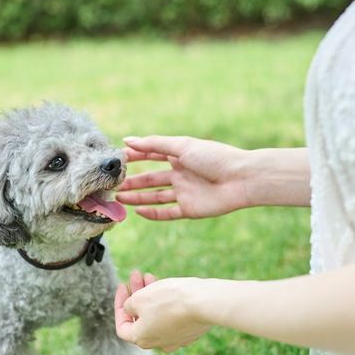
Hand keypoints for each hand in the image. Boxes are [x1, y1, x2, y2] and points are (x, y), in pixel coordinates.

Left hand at [114, 270, 211, 351]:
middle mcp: (157, 343)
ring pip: (156, 315)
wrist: (203, 303)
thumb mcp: (139, 299)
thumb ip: (129, 305)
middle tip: (136, 276)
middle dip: (136, 295)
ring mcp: (175, 338)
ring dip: (151, 296)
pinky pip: (172, 317)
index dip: (119, 305)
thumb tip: (131, 310)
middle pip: (140, 318)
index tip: (123, 286)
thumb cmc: (169, 300)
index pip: (122, 326)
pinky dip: (166, 302)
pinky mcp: (190, 331)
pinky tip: (166, 286)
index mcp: (141, 339)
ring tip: (149, 275)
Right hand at [116, 136, 249, 219]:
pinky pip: (167, 213)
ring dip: (138, 197)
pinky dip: (153, 213)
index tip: (117, 159)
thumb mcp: (182, 146)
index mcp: (180, 156)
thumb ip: (154, 145)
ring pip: (156, 197)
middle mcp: (181, 174)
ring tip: (119, 197)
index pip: (152, 155)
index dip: (136, 157)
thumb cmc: (214, 157)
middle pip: (152, 179)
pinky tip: (138, 212)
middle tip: (113, 184)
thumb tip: (127, 140)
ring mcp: (185, 192)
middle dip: (133, 181)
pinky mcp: (190, 209)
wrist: (241, 179)